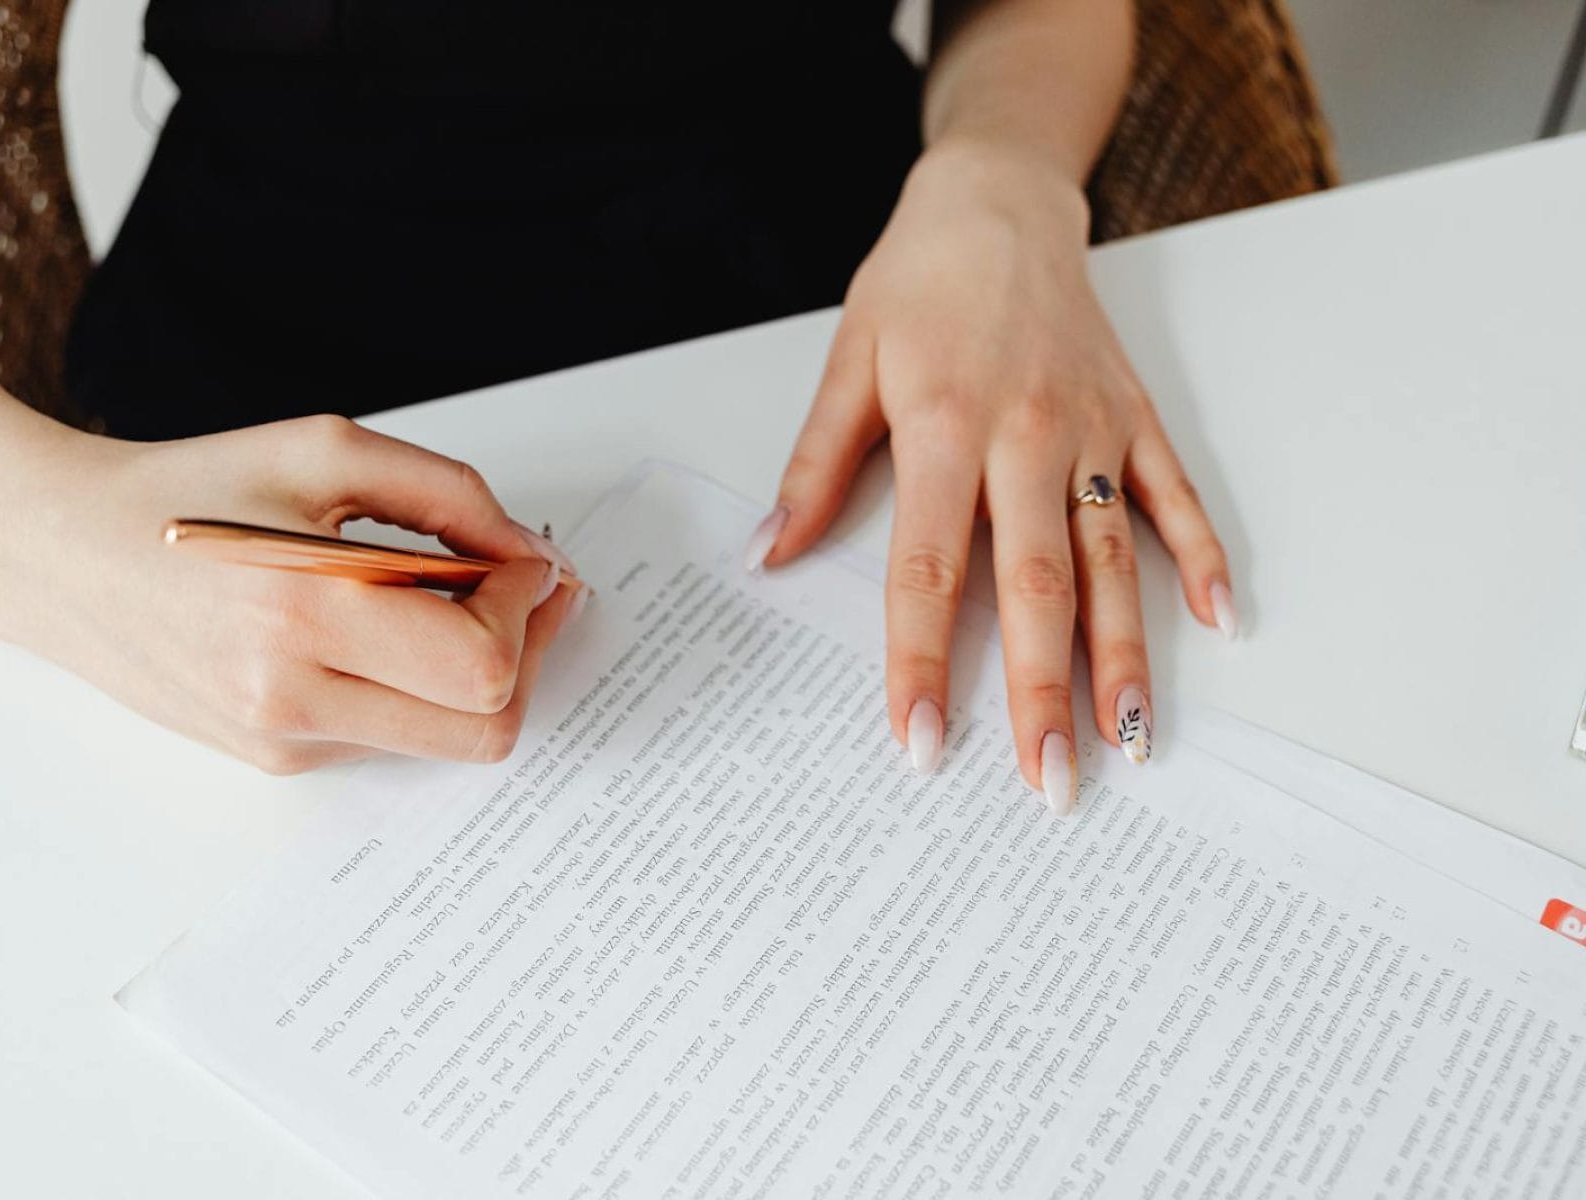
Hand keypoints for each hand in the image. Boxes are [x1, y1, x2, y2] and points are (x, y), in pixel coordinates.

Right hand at [0, 410, 581, 773]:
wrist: (68, 553)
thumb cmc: (192, 491)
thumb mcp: (327, 451)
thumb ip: (450, 496)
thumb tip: (532, 555)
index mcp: (302, 611)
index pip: (480, 663)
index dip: (529, 609)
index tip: (526, 559)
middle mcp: (292, 697)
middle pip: (485, 726)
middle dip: (528, 652)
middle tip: (525, 590)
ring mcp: (284, 741)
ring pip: (450, 742)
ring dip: (479, 674)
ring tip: (454, 601)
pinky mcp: (278, 759)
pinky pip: (396, 737)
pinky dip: (420, 687)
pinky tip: (390, 630)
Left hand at [752, 139, 1233, 808]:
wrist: (997, 200)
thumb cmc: (918, 282)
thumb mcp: (848, 363)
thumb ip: (816, 468)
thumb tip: (771, 556)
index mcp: (945, 431)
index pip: (929, 573)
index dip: (922, 665)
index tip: (922, 745)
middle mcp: (1027, 439)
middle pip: (1037, 587)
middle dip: (1041, 693)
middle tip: (1049, 782)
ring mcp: (1091, 430)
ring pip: (1115, 560)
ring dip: (1127, 654)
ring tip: (1132, 740)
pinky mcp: (1135, 418)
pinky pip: (1177, 496)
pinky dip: (1204, 557)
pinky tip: (1224, 624)